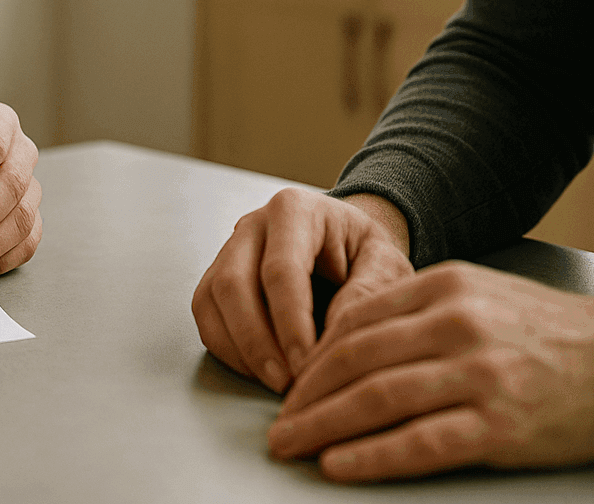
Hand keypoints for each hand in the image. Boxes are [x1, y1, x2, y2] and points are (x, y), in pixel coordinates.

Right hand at [192, 188, 413, 393]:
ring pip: (210, 301)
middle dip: (256, 341)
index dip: (290, 322)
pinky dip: (228, 351)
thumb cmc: (367, 256)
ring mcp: (227, 250)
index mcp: (295, 210)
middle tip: (286, 384)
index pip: (281, 269)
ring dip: (239, 350)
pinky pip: (205, 317)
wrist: (348, 247)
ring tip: (276, 384)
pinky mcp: (216, 279)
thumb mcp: (387, 265)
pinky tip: (260, 372)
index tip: (308, 365)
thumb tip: (331, 338)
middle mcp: (251, 225)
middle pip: (232, 283)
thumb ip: (367, 293)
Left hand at [269, 261, 593, 481]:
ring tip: (291, 444)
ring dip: (323, 426)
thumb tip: (338, 341)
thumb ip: (409, 311)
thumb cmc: (539, 332)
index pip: (354, 321)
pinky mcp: (498, 426)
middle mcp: (456, 326)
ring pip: (377, 399)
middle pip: (355, 360)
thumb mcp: (474, 295)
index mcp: (444, 287)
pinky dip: (371, 456)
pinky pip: (419, 442)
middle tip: (276, 422)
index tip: (289, 383)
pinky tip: (339, 464)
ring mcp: (478, 376)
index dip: (311, 357)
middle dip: (305, 395)